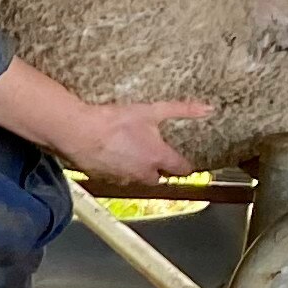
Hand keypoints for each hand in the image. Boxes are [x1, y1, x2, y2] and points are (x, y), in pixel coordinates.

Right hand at [70, 96, 212, 189]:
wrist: (80, 132)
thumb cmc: (114, 121)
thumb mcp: (151, 111)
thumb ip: (182, 110)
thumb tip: (207, 109)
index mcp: (158, 158)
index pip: (180, 169)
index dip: (185, 166)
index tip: (186, 164)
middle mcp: (143, 172)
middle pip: (157, 179)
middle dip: (158, 170)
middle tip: (154, 156)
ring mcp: (123, 178)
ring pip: (136, 179)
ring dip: (137, 170)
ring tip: (130, 154)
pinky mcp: (105, 179)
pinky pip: (117, 178)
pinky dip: (118, 170)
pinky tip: (112, 156)